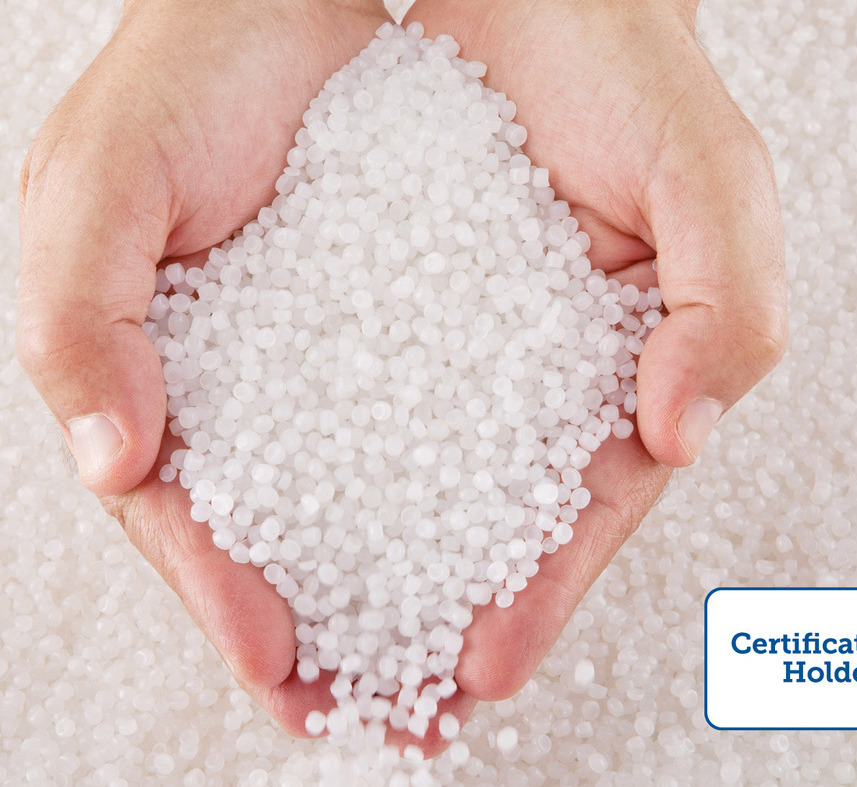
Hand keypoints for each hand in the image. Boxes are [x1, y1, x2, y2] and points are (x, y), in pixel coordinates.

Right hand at [18, 0, 474, 754]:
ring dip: (429, 589)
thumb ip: (75, 318)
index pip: (202, 514)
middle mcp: (289, 375)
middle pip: (311, 529)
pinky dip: (494, 497)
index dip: (229, 597)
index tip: (279, 667)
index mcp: (183, 366)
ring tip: (455, 678)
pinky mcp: (475, 315)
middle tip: (380, 716)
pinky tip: (507, 560)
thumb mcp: (96, 174)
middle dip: (346, 628)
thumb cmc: (202, 60)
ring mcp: (383, 351)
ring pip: (403, 495)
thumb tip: (114, 466)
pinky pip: (485, 424)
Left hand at [401, 0, 786, 704]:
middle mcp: (550, 365)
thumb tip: (682, 435)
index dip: (552, 585)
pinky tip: (304, 523)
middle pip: (510, 511)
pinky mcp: (397, 298)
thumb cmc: (629, 70)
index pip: (598, 496)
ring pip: (435, 474)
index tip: (493, 659)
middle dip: (466, 608)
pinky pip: (367, 396)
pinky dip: (340, 465)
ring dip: (397, 565)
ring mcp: (473, 339)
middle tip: (410, 701)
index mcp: (636, 359)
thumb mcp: (712, 177)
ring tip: (344, 650)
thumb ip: (729, 305)